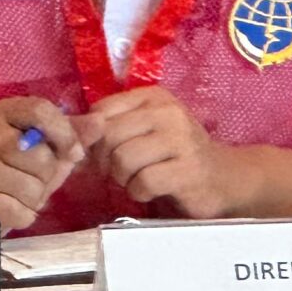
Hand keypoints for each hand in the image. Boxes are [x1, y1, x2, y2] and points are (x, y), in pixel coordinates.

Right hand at [0, 97, 87, 231]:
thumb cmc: (13, 169)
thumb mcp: (43, 146)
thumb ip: (71, 133)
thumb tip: (100, 122)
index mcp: (3, 113)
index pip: (41, 110)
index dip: (65, 133)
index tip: (73, 152)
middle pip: (41, 156)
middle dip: (46, 175)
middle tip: (30, 178)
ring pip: (32, 188)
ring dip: (35, 198)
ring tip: (17, 194)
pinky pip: (20, 212)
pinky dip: (23, 216)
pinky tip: (8, 208)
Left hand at [83, 87, 245, 218]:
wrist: (223, 177)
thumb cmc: (175, 154)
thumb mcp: (144, 132)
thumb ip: (109, 130)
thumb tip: (68, 136)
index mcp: (154, 97)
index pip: (101, 111)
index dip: (94, 138)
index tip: (105, 154)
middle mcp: (168, 111)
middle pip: (109, 136)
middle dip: (106, 162)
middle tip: (122, 172)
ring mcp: (180, 139)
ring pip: (122, 159)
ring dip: (123, 180)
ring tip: (138, 179)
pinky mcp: (187, 170)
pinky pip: (142, 182)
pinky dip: (139, 193)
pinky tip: (152, 191)